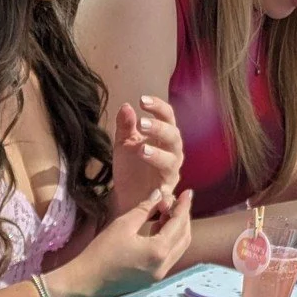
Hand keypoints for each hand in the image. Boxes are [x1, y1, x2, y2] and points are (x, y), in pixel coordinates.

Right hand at [51, 189, 192, 296]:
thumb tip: (159, 195)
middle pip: (184, 237)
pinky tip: (159, 231)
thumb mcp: (123, 225)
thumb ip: (145, 208)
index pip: (179, 224)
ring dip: (177, 231)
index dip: (183, 206)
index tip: (188, 192)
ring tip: (167, 215)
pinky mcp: (151, 279)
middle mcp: (163, 265)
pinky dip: (170, 243)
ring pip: (179, 249)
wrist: (85, 282)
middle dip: (183, 218)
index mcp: (158, 251)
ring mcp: (158, 275)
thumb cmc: (101, 252)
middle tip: (178, 202)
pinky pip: (169, 258)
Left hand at [111, 95, 183, 213]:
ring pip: (171, 160)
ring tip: (141, 150)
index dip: (157, 106)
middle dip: (158, 128)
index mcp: (164, 135)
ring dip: (157, 154)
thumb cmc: (130, 166)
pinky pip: (168, 188)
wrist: (126, 195)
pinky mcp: (166, 190)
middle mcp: (172, 150)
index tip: (142, 100)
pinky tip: (154, 188)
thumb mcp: (123, 144)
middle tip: (141, 123)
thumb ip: (125, 126)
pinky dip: (162, 189)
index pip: (167, 115)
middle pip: (173, 135)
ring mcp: (171, 170)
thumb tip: (126, 106)